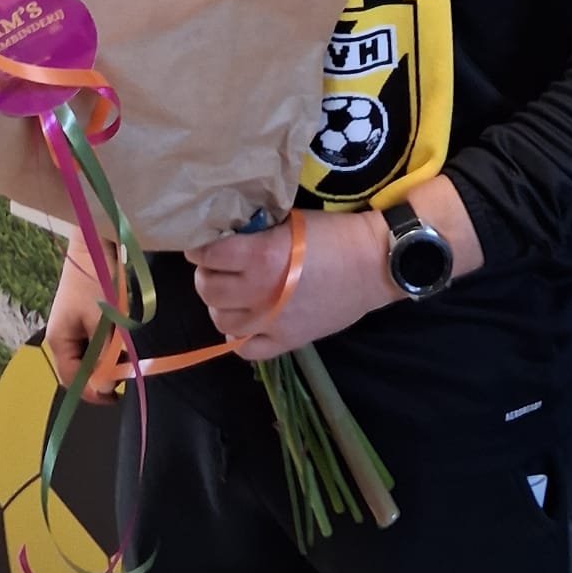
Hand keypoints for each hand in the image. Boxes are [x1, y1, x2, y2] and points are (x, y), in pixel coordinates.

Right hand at [44, 230, 116, 404]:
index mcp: (59, 341)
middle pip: (80, 370)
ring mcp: (72, 327)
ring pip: (89, 356)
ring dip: (107, 360)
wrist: (94, 243)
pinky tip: (122, 339)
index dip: (93, 392)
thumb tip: (104, 388)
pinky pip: (94, 341)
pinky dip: (108, 345)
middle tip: (125, 373)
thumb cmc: (95, 281)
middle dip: (101, 375)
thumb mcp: (101, 321)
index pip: (72, 380)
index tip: (117, 395)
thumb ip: (103, 356)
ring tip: (126, 355)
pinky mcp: (83, 317)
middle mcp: (62, 337)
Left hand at [187, 210, 393, 361]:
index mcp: (259, 257)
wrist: (371, 265)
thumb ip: (255, 234)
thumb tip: (226, 237)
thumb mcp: (289, 223)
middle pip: (207, 289)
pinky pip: (245, 349)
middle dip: (205, 274)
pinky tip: (244, 320)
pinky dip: (237, 335)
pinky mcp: (286, 342)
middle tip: (215, 266)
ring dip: (219, 303)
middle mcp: (259, 293)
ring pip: (220, 319)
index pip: (207, 255)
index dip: (200, 249)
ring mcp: (271, 323)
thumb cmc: (332, 236)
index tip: (201, 245)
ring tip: (230, 292)